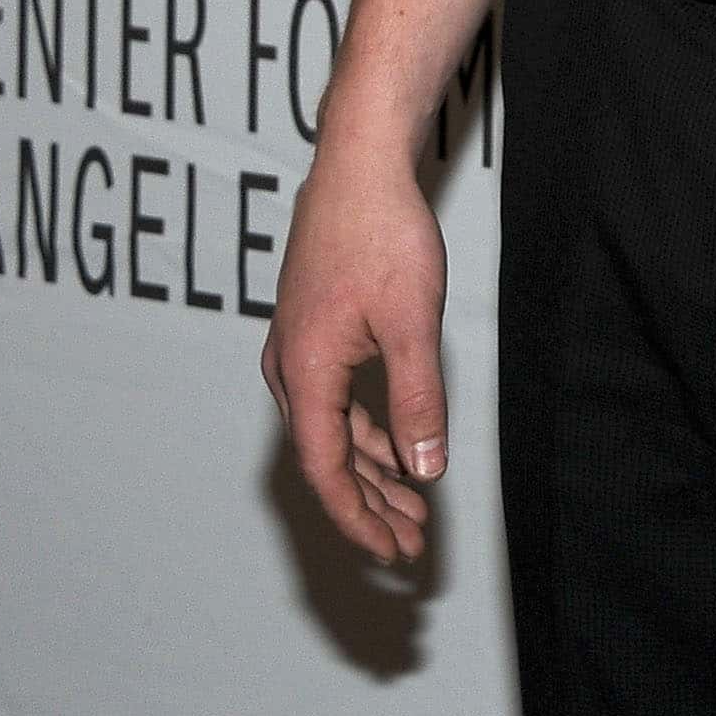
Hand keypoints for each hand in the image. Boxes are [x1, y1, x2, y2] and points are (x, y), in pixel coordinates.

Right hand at [260, 140, 448, 565]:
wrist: (359, 162)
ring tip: (412, 505)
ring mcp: (298, 347)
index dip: (360, 519)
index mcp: (305, 374)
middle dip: (371, 504)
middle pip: (327, 458)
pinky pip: (336, 398)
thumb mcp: (412, 324)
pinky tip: (397, 445)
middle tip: (412, 543)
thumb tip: (425, 469)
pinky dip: (366, 429)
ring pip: (331, 430)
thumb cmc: (381, 234)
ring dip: (372, 469)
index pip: (326, 471)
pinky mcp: (315, 329)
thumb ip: (417, 401)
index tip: (392, 553)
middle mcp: (290, 368)